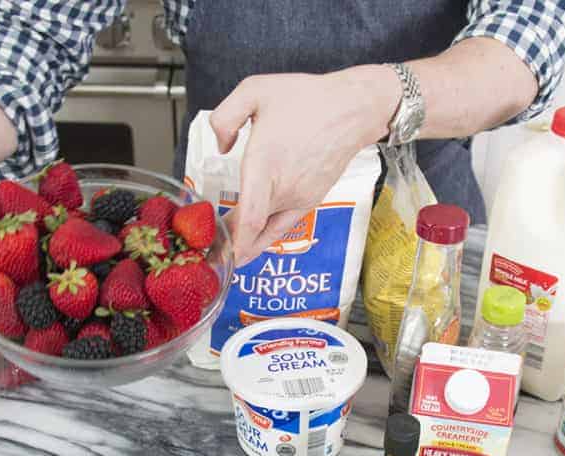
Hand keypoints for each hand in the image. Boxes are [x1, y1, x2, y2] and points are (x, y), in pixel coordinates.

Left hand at [210, 66, 399, 264]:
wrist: (352, 110)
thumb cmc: (307, 99)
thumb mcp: (254, 91)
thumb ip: (224, 118)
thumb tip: (222, 147)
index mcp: (265, 165)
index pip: (251, 218)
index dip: (236, 243)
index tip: (223, 256)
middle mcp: (284, 189)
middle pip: (254, 230)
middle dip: (232, 244)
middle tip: (212, 254)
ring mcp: (300, 199)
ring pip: (268, 231)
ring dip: (248, 242)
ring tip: (229, 252)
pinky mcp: (310, 201)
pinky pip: (283, 223)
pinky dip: (266, 234)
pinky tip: (253, 238)